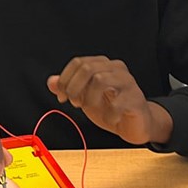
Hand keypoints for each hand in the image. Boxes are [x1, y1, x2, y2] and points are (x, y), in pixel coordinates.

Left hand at [47, 56, 171, 145]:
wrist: (136, 125)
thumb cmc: (111, 107)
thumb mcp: (85, 97)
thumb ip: (69, 88)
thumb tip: (51, 82)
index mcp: (103, 65)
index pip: (78, 62)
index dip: (64, 79)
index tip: (61, 96)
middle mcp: (116, 69)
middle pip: (87, 68)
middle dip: (74, 87)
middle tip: (73, 102)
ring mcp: (128, 83)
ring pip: (100, 80)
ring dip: (89, 98)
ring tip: (89, 108)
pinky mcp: (135, 99)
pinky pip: (116, 103)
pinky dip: (108, 115)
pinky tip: (109, 119)